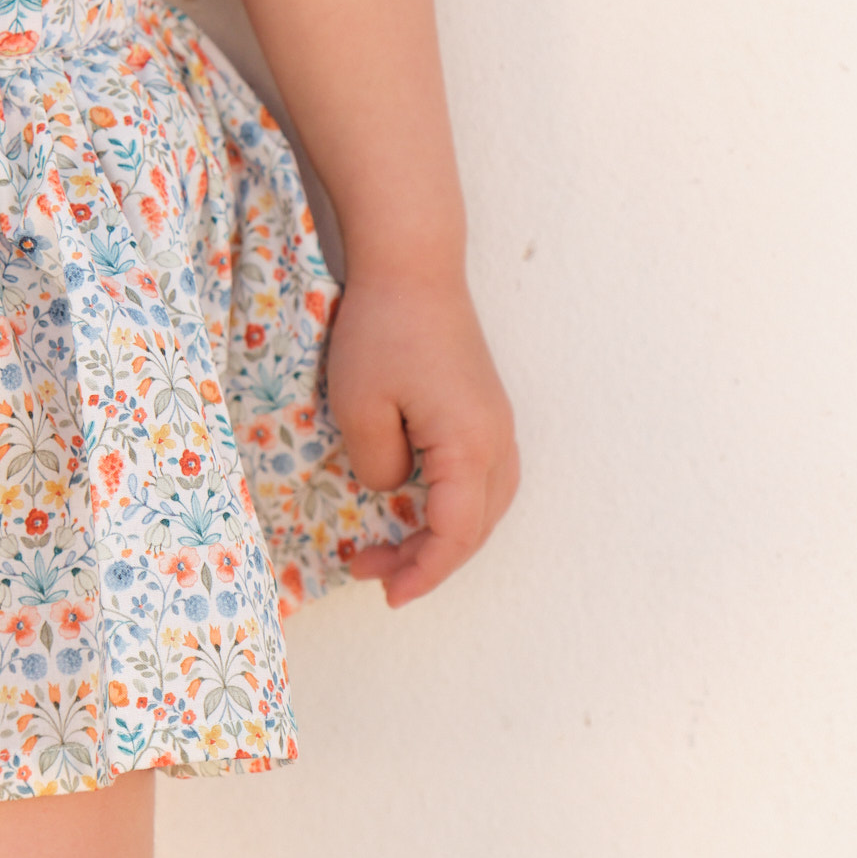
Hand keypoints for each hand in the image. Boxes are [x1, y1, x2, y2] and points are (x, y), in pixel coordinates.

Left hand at [326, 268, 518, 607]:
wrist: (413, 264)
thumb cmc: (382, 330)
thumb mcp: (359, 408)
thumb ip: (378, 468)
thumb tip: (392, 491)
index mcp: (470, 446)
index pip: (454, 534)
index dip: (422, 572)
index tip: (386, 593)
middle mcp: (497, 439)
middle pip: (477, 528)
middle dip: (427, 561)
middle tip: (372, 572)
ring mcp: (496, 421)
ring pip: (487, 506)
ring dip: (445, 536)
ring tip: (395, 549)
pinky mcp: (485, 407)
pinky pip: (483, 478)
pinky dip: (456, 507)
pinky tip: (418, 506)